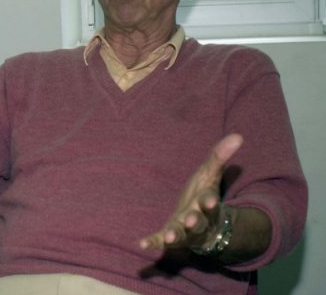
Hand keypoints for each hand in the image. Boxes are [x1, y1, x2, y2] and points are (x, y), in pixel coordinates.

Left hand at [139, 133, 242, 250]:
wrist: (204, 225)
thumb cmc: (204, 195)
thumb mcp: (210, 175)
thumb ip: (219, 157)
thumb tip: (237, 136)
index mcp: (206, 203)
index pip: (209, 201)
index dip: (210, 202)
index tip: (210, 202)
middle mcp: (198, 219)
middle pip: (198, 221)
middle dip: (195, 220)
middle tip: (192, 219)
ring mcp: (184, 231)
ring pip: (182, 234)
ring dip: (176, 234)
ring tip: (170, 236)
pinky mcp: (170, 237)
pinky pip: (161, 241)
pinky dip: (153, 242)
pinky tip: (141, 243)